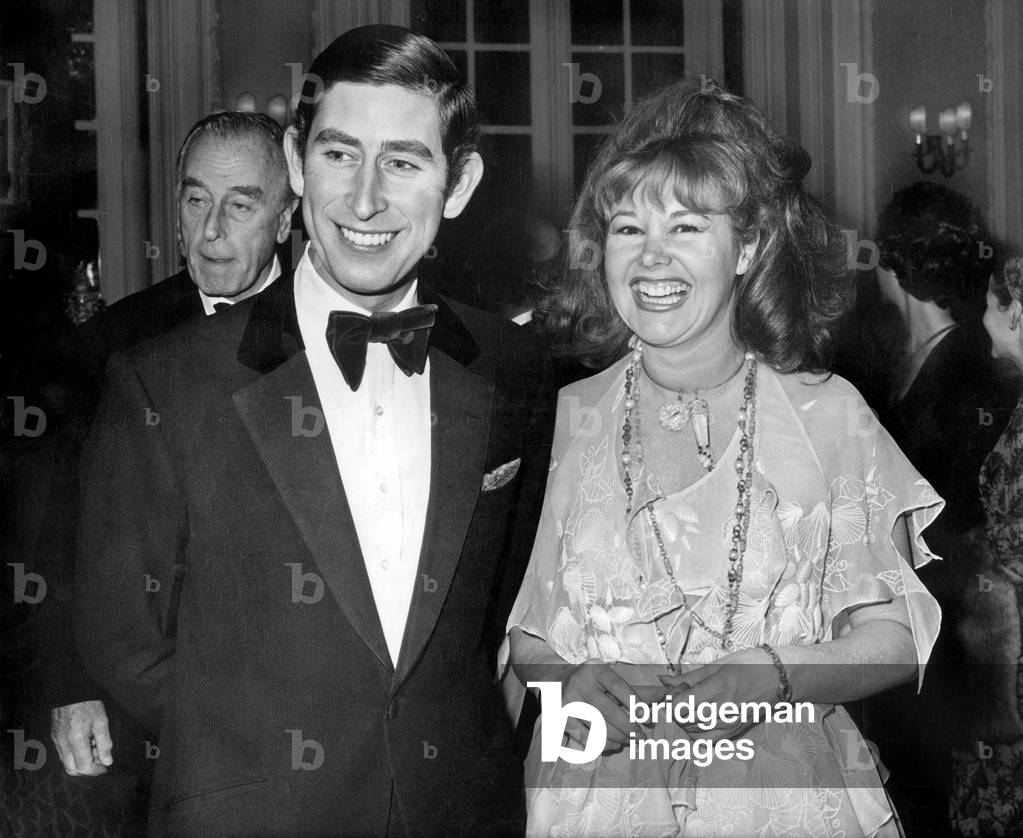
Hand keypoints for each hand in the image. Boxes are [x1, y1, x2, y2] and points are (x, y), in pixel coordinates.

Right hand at [51, 700, 112, 775]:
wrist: (70, 691)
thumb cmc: (88, 704)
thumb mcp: (102, 722)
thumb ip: (104, 743)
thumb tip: (107, 761)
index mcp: (76, 740)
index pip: (83, 767)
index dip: (95, 770)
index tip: (105, 767)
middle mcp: (63, 744)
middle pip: (72, 770)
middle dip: (87, 770)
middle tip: (100, 762)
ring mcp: (57, 741)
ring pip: (66, 762)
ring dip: (80, 762)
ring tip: (95, 749)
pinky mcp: (54, 736)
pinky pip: (63, 753)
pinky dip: (74, 754)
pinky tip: (86, 743)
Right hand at [552, 659, 646, 754]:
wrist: (556, 681)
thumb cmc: (593, 682)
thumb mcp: (613, 680)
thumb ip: (638, 690)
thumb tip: (667, 694)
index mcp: (595, 669)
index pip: (619, 687)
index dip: (636, 704)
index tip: (649, 719)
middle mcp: (580, 683)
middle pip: (608, 710)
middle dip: (629, 726)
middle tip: (642, 736)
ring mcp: (568, 701)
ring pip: (598, 726)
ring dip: (618, 737)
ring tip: (630, 740)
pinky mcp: (562, 718)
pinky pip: (585, 737)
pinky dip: (603, 744)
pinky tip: (614, 744)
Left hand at [659, 647, 778, 740]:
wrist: (779, 679)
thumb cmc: (748, 665)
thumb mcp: (716, 665)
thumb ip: (688, 677)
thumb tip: (662, 680)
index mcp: (717, 688)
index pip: (680, 707)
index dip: (671, 700)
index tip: (674, 692)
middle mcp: (723, 710)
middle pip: (684, 721)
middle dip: (676, 710)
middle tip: (681, 697)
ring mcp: (730, 724)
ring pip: (693, 732)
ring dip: (685, 721)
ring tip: (691, 707)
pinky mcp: (735, 732)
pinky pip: (707, 741)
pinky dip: (697, 733)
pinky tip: (699, 721)